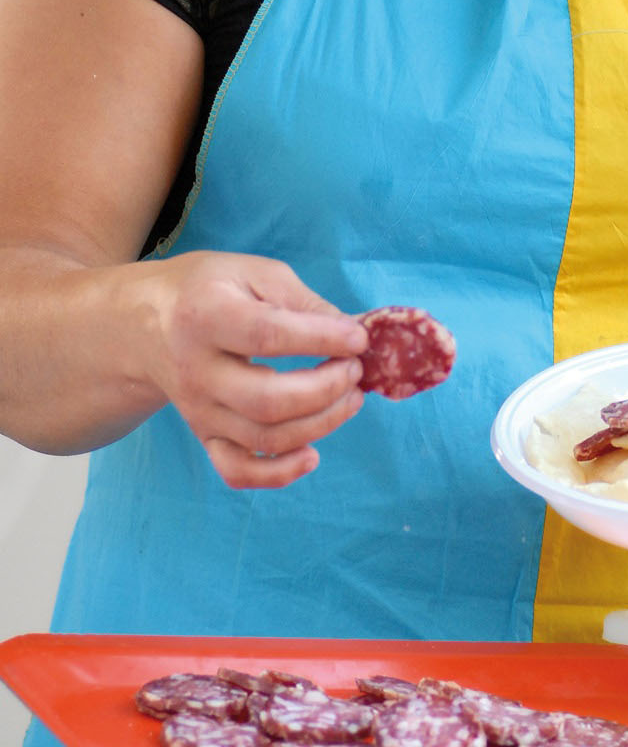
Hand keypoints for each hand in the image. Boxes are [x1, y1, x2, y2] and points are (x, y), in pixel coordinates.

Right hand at [141, 251, 370, 489]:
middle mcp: (196, 370)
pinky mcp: (204, 435)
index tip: (358, 338)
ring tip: (351, 397)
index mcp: (206, 315)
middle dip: (326, 389)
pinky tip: (312, 454)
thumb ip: (304, 302)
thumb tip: (354, 334)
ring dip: (320, 423)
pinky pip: (237, 471)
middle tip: (355, 369)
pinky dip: (278, 473)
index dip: (322, 339)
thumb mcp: (255, 273)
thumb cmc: (211, 289)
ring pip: (262, 436)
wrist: (148, 322)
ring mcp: (198, 410)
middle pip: (267, 400)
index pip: (268, 336)